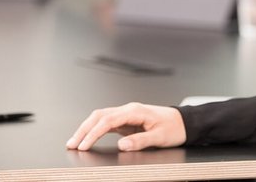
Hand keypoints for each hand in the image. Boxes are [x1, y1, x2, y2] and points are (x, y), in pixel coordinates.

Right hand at [66, 102, 185, 151]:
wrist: (184, 122)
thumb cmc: (174, 128)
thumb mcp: (159, 137)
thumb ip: (140, 141)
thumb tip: (122, 145)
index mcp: (135, 111)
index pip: (107, 121)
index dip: (93, 133)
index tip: (83, 145)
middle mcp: (128, 109)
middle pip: (99, 116)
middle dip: (83, 130)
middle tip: (71, 143)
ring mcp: (126, 113)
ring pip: (100, 117)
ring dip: (86, 128)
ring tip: (74, 141)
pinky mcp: (127, 120)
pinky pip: (106, 122)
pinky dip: (95, 129)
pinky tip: (88, 137)